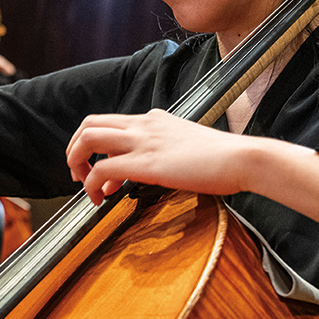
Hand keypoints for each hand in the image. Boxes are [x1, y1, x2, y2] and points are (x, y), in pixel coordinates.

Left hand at [65, 109, 256, 203]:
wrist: (242, 159)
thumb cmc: (223, 158)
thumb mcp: (186, 145)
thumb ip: (163, 152)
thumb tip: (147, 170)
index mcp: (154, 119)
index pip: (109, 121)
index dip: (94, 144)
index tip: (96, 167)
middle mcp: (144, 124)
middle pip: (89, 124)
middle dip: (76, 149)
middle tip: (80, 174)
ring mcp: (143, 141)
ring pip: (88, 138)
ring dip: (76, 162)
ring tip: (83, 186)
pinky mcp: (146, 163)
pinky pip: (102, 169)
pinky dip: (92, 185)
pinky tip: (99, 200)